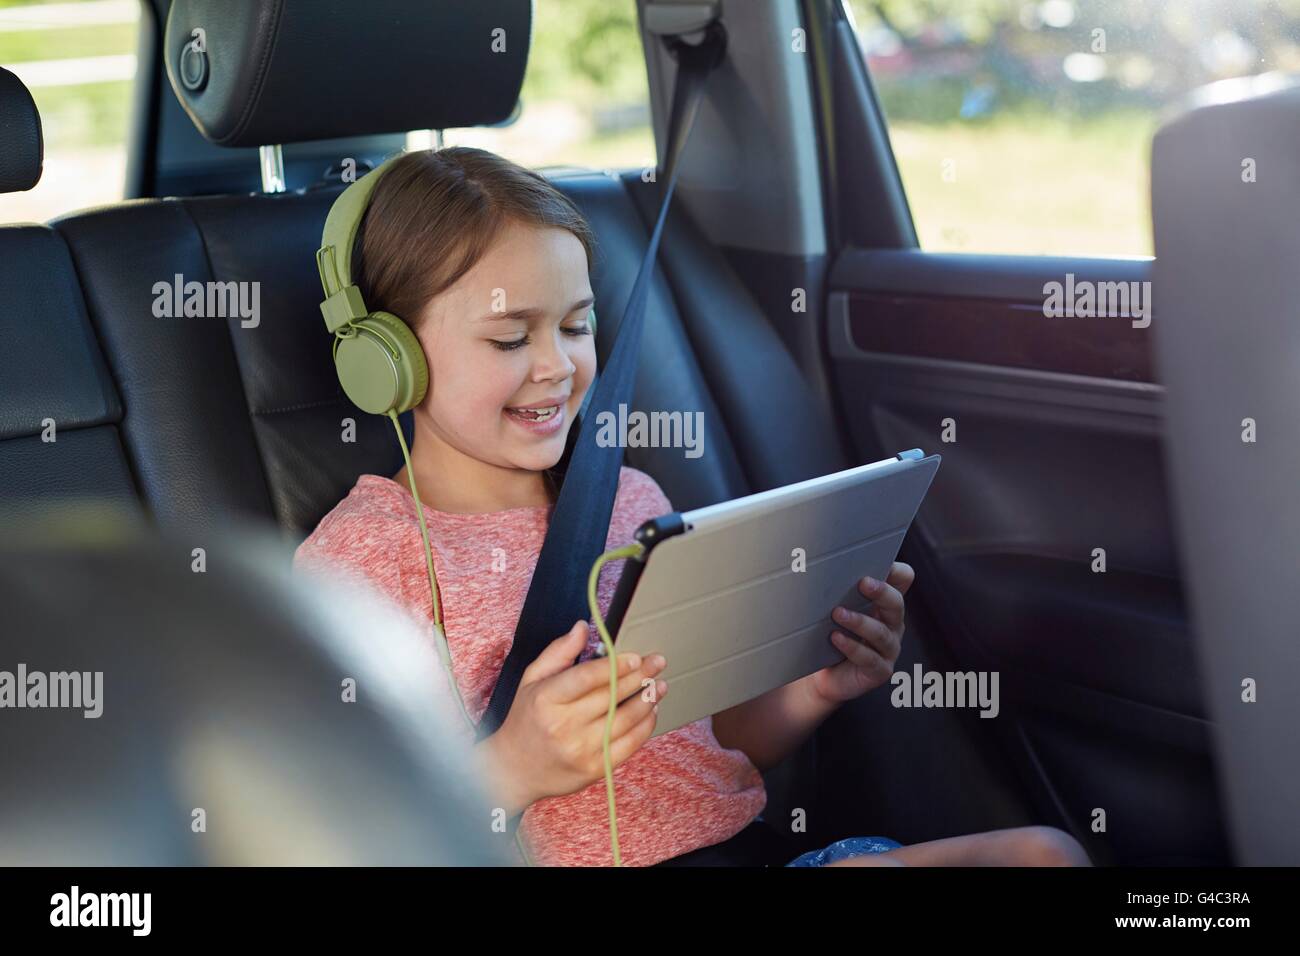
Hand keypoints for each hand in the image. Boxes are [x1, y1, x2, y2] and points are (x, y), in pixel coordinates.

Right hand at [478, 621, 667, 815]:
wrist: (514, 769)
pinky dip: (646, 726)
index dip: (615, 666)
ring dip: (648, 700)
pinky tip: (651, 711)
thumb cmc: (526, 719)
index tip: (635, 657)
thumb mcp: (531, 680)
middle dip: (640, 676)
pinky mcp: (594, 769)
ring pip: (626, 719)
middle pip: (611, 696)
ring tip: (659, 686)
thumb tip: (583, 627)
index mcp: (546, 699)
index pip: (586, 678)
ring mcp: (580, 750)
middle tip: (657, 662)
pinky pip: (629, 744)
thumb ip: (558, 652)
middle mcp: (563, 725)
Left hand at [810, 562, 914, 704]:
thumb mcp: (835, 608)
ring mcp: (888, 649)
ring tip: (837, 613)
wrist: (821, 676)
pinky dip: (852, 647)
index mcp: (885, 603)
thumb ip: (838, 588)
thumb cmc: (828, 635)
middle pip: (896, 604)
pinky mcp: (880, 670)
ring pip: (881, 632)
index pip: (903, 579)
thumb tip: (824, 562)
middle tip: (862, 583)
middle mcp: (892, 624)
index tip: (881, 562)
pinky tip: (836, 638)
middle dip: (881, 592)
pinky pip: (869, 658)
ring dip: (859, 621)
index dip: (896, 570)